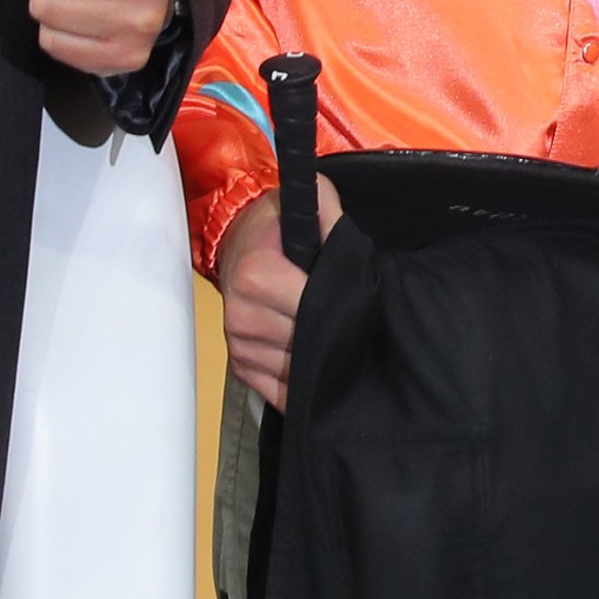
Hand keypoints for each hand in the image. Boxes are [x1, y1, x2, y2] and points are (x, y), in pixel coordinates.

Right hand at [214, 177, 340, 411]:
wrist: (237, 245)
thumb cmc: (276, 229)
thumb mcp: (305, 208)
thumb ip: (329, 210)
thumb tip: (346, 227)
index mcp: (256, 275)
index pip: (313, 306)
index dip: (342, 307)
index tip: (361, 305)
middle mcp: (241, 315)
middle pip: (307, 342)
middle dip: (335, 335)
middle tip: (356, 327)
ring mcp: (238, 345)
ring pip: (297, 370)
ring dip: (321, 362)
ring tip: (338, 344)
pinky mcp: (240, 367)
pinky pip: (277, 390)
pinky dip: (302, 386)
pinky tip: (320, 373)